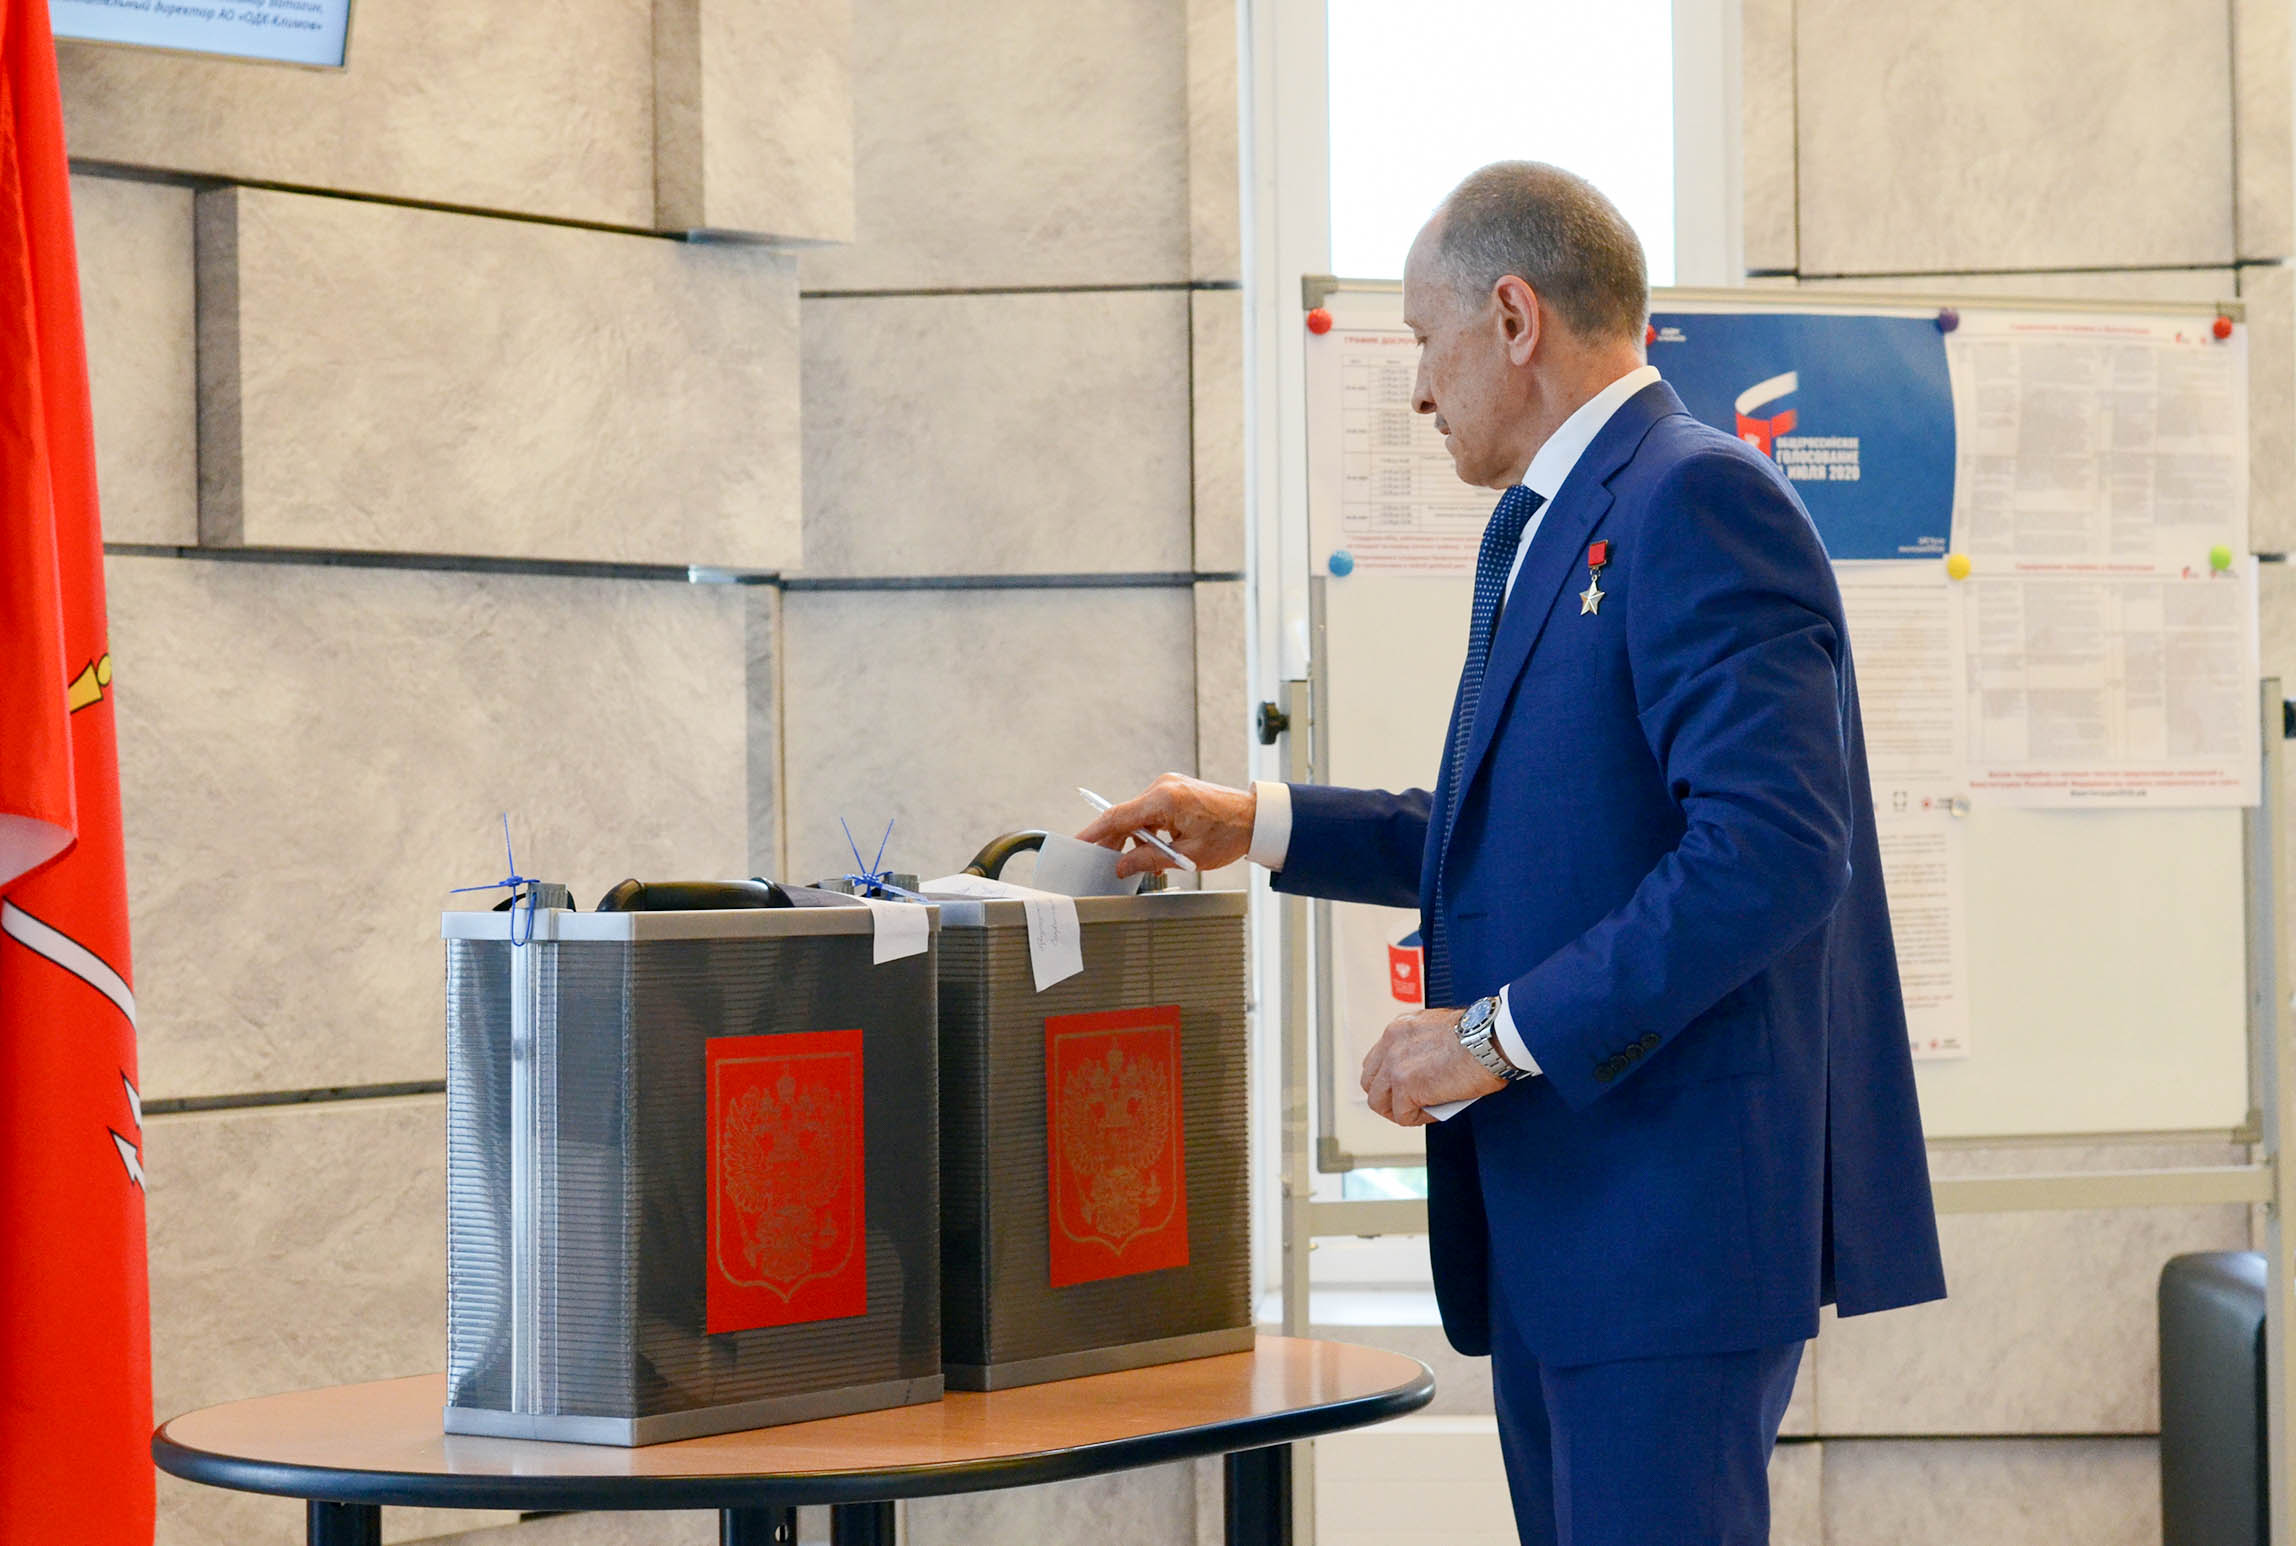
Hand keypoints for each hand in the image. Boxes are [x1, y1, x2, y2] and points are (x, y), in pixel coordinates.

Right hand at [1075, 772, 1256, 877]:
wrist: (1258, 818)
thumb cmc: (1230, 834)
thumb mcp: (1188, 855)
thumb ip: (1149, 860)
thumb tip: (1122, 866)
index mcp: (1165, 799)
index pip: (1117, 816)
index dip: (1094, 832)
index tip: (1078, 843)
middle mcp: (1163, 786)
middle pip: (1124, 815)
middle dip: (1113, 840)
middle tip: (1103, 862)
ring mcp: (1169, 785)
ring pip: (1137, 814)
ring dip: (1134, 837)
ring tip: (1137, 862)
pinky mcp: (1175, 790)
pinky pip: (1151, 811)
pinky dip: (1147, 830)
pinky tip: (1153, 850)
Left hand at [1360, 1006, 1505, 1125]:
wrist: (1492, 1039)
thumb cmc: (1481, 1036)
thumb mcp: (1439, 1032)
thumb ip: (1422, 1048)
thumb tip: (1424, 1074)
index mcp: (1399, 1027)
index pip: (1377, 1060)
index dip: (1390, 1080)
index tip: (1408, 1089)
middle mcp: (1391, 1042)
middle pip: (1370, 1081)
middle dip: (1388, 1097)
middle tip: (1410, 1106)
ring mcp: (1395, 1064)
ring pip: (1379, 1102)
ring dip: (1400, 1111)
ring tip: (1422, 1112)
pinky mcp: (1405, 1085)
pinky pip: (1403, 1115)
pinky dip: (1419, 1119)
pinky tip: (1436, 1112)